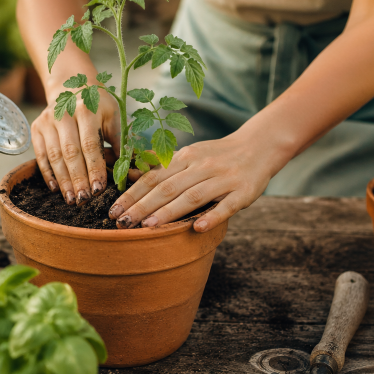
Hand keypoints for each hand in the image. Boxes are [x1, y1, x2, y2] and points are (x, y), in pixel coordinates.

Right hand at [32, 89, 119, 204]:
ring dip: (63, 180)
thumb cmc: (98, 106)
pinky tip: (55, 189)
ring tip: (71, 199)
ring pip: (54, 156)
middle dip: (78, 178)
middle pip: (70, 152)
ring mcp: (47, 120)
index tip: (99, 189)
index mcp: (86, 109)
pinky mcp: (36, 127)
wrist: (70, 87)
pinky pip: (40, 154)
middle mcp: (64, 113)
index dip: (94, 168)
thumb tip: (130, 170)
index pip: (90, 144)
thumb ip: (121, 141)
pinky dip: (47, 173)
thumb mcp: (114, 116)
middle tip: (84, 199)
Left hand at [108, 134, 273, 231]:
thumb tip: (128, 173)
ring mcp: (223, 179)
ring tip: (148, 227)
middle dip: (143, 206)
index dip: (132, 194)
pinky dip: (212, 216)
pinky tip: (198, 228)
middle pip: (168, 188)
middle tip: (122, 223)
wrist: (260, 146)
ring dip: (169, 212)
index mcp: (186, 158)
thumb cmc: (218, 155)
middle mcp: (202, 167)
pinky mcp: (243, 192)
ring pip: (193, 196)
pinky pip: (226, 205)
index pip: (154, 178)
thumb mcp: (190, 154)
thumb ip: (163, 167)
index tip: (114, 211)